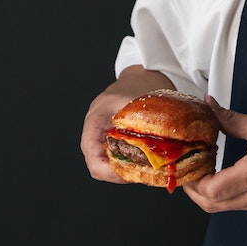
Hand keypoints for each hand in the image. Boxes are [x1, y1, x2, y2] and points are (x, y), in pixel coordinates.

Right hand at [80, 65, 174, 182]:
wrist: (144, 72)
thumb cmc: (139, 82)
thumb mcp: (139, 103)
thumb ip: (140, 126)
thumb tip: (153, 151)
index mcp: (95, 122)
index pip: (93, 160)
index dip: (110, 172)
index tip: (131, 173)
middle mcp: (96, 131)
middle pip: (100, 165)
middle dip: (121, 172)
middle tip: (144, 172)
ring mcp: (104, 134)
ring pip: (109, 163)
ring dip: (127, 168)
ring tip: (147, 166)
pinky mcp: (115, 136)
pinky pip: (118, 155)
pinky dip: (131, 160)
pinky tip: (147, 158)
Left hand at [183, 98, 246, 211]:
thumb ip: (233, 120)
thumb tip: (211, 107)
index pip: (212, 190)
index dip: (193, 180)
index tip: (189, 162)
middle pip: (211, 205)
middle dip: (193, 189)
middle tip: (190, 168)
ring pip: (222, 207)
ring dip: (207, 192)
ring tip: (204, 168)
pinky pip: (236, 204)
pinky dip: (223, 193)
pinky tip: (223, 175)